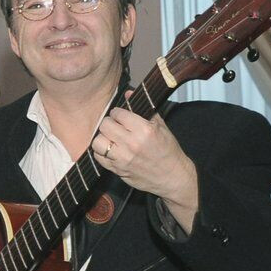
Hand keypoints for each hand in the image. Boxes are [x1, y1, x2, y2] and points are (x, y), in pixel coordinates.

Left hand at [92, 93, 197, 232]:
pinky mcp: (117, 170)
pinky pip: (99, 158)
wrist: (172, 177)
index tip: (121, 116)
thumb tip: (128, 93)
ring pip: (98, 142)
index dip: (118, 113)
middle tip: (115, 126)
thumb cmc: (168, 151)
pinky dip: (101, 152)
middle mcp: (131, 144)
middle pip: (105, 125)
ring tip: (110, 138)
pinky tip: (109, 150)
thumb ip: (143, 109)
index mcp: (144, 130)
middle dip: (109, 123)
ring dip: (102, 138)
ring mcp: (123, 159)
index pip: (118, 114)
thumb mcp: (161, 126)